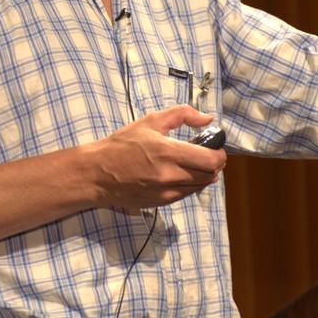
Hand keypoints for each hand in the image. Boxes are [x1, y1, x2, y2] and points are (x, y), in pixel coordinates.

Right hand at [87, 105, 226, 209]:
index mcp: (168, 152)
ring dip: (204, 175)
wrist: (97, 173)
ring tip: (194, 163)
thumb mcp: (150, 121)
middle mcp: (170, 175)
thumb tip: (207, 118)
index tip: (216, 146)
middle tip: (207, 153)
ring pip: (200, 186)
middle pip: (210, 175)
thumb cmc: (122, 145)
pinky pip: (187, 194)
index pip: (211, 160)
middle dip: (214, 164)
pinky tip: (181, 173)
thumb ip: (182, 115)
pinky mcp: (161, 202)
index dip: (220, 153)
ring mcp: (166, 192)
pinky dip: (191, 184)